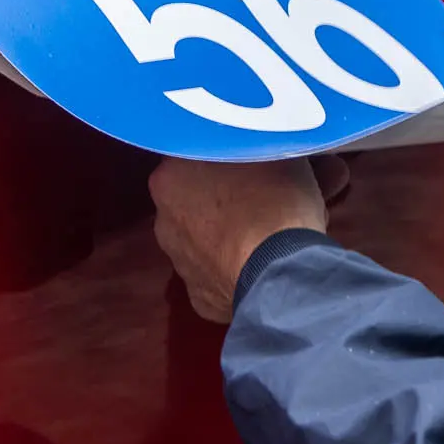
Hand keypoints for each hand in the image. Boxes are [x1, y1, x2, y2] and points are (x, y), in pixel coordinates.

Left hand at [150, 156, 334, 323]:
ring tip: (274, 232)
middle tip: (270, 193)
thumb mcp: (273, 150)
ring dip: (234, 232)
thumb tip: (266, 144)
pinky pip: (221, 273)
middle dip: (229, 194)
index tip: (254, 157)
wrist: (280, 272)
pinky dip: (239, 267)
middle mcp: (164, 220)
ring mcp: (180, 263)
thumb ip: (256, 144)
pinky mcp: (201, 299)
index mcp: (170, 177)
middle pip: (199, 198)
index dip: (228, 153)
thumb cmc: (275, 200)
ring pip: (209, 238)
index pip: (194, 153)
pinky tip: (268, 264)